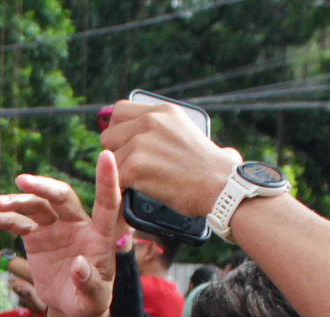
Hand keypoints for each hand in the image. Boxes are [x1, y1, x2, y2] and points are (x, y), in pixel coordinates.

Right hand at [0, 155, 120, 316]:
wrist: (71, 307)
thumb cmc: (89, 302)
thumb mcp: (93, 301)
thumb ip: (89, 284)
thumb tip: (79, 265)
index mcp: (99, 236)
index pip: (106, 204)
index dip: (107, 180)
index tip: (106, 155)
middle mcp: (76, 225)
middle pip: (61, 197)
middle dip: (43, 187)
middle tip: (22, 182)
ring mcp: (54, 228)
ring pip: (36, 206)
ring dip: (17, 202)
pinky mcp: (35, 236)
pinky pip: (15, 222)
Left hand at [98, 99, 241, 219]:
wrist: (221, 186)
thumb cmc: (211, 168)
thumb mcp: (189, 132)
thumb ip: (167, 129)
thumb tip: (164, 137)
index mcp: (163, 111)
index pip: (120, 111)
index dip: (117, 130)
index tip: (123, 145)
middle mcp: (150, 121)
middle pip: (108, 134)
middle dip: (114, 152)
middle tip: (129, 168)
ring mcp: (141, 142)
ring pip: (109, 158)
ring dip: (119, 173)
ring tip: (138, 182)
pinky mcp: (135, 165)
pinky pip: (114, 177)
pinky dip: (122, 188)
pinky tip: (136, 192)